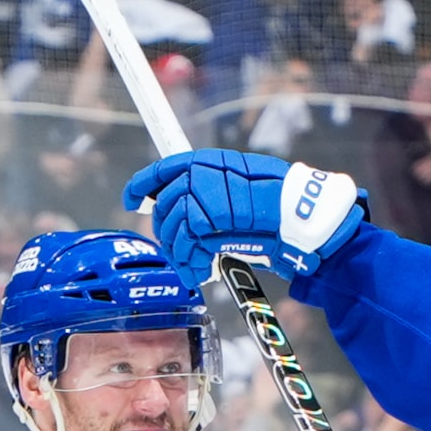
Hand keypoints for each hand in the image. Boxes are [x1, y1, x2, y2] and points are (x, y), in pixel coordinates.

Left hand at [124, 150, 365, 285]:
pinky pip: (184, 245)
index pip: (163, 170)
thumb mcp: (240, 191)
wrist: (299, 217)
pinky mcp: (203, 218)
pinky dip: (191, 263)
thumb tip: (179, 207)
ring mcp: (200, 193)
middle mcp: (200, 172)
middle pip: (164, 205)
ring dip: (182, 253)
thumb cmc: (277, 209)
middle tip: (183, 252)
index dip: (141, 186)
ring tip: (198, 265)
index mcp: (209, 161)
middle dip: (168, 234)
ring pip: (172, 228)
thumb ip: (209, 194)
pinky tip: (204, 269)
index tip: (132, 200)